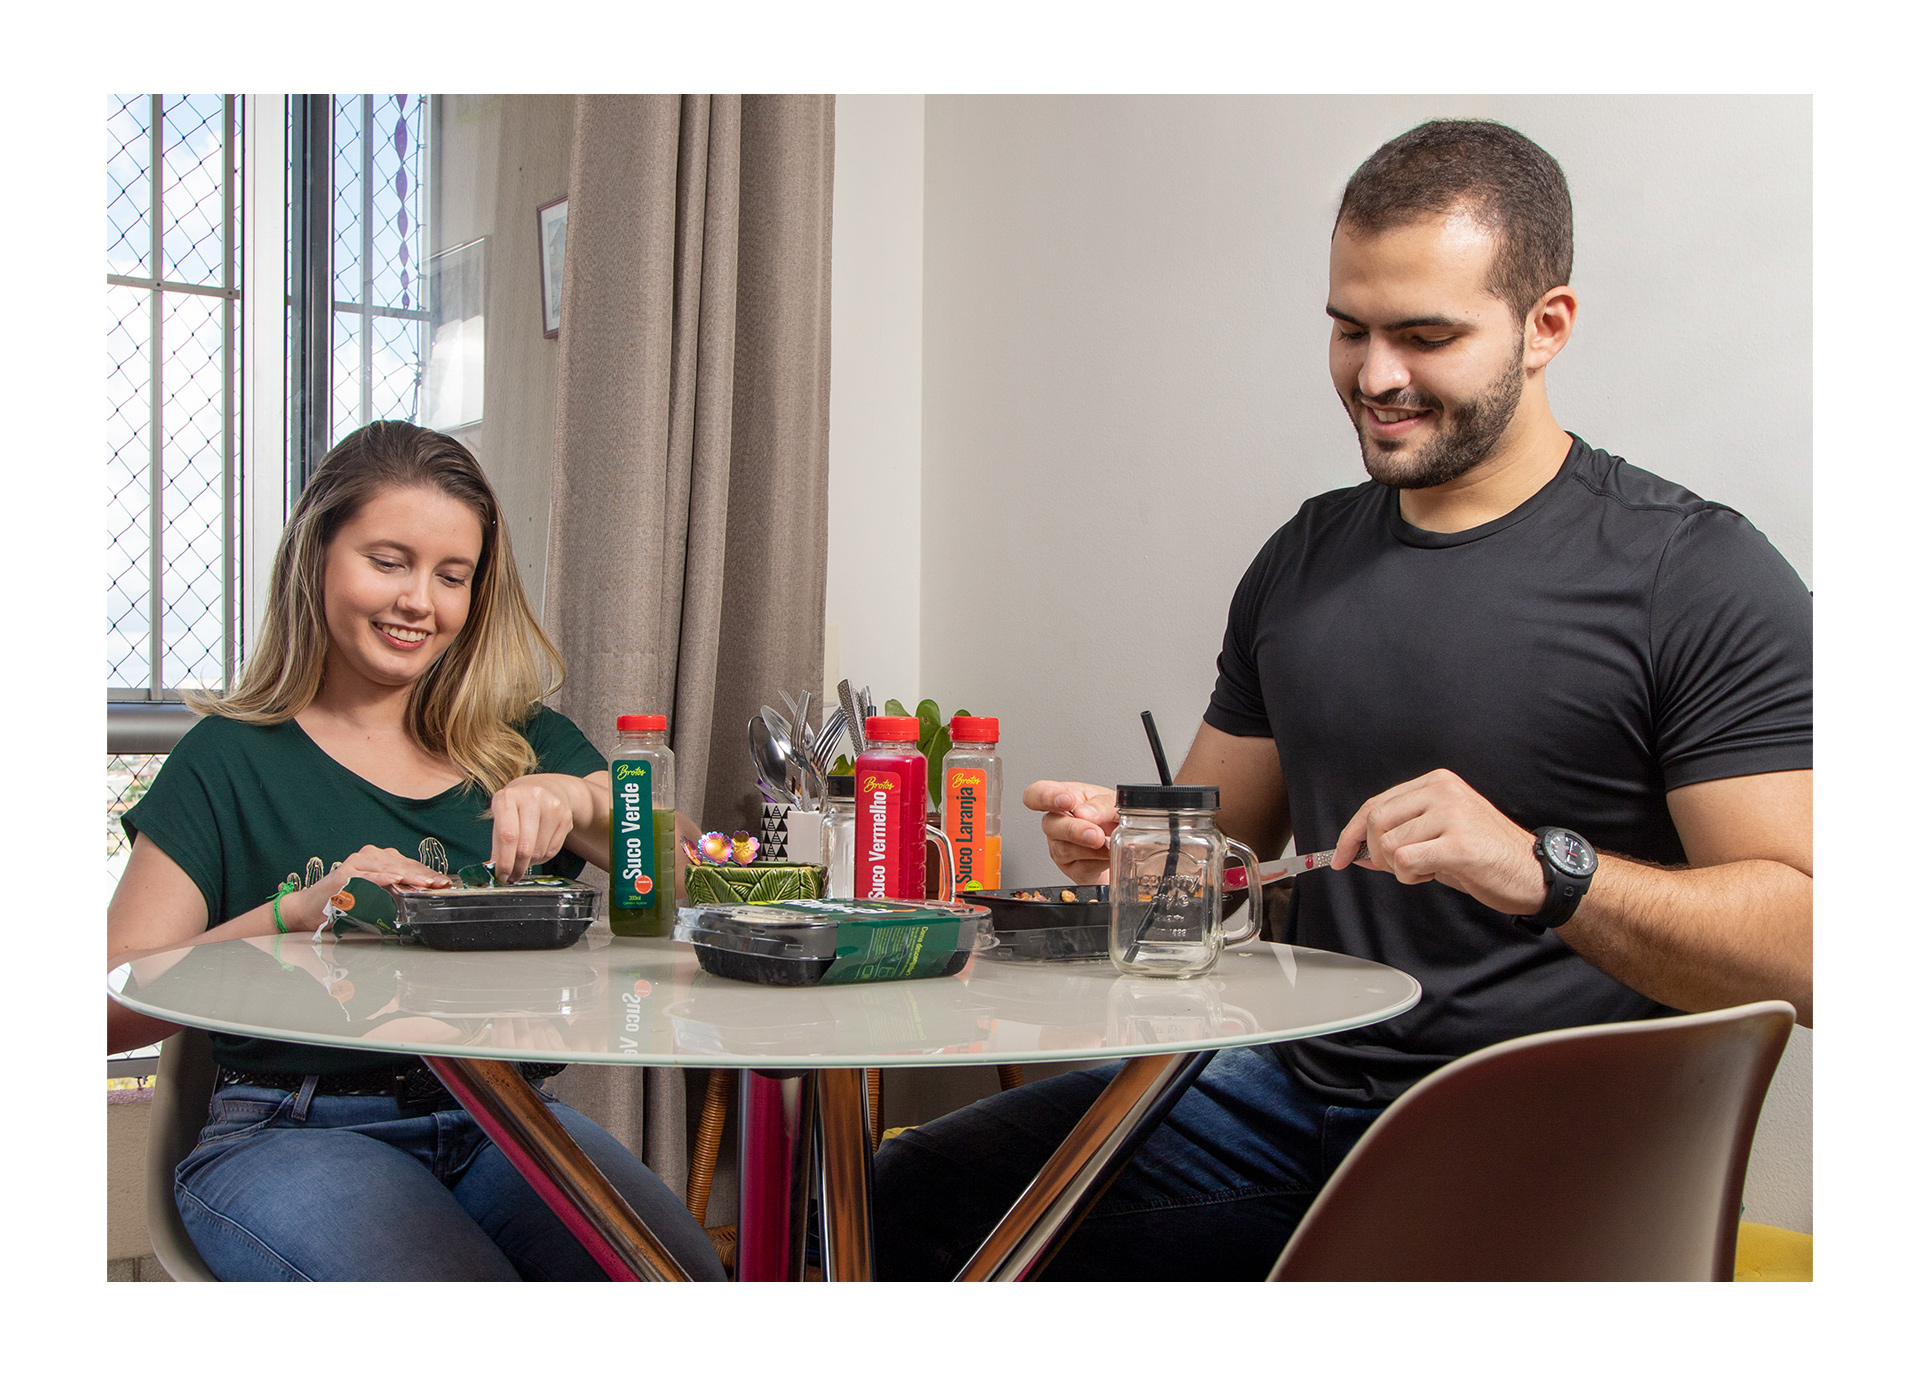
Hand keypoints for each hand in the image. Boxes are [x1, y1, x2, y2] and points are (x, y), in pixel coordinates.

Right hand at [283, 845, 451, 930]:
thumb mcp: (376, 895)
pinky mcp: (344, 874)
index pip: (408, 864)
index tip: (443, 882)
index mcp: (378, 858)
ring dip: (408, 875)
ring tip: (424, 882)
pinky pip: (367, 876)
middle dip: (422, 875)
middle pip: (401, 864)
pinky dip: (382, 877)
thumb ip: (395, 891)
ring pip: (388, 868)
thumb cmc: (345, 902)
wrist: (310, 908)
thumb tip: (422, 894)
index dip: (426, 873)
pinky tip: (395, 879)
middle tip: (439, 884)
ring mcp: (356, 863)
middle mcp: (368, 856)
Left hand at [489, 774, 591, 881]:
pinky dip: (542, 858)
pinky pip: (552, 850)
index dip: (504, 861)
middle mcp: (532, 798)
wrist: (547, 787)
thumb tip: (494, 868)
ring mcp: (552, 807)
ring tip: (524, 858)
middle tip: (511, 877)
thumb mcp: (501, 815)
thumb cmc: (518, 805)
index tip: (500, 875)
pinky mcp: (565, 817)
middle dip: (517, 868)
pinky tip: (536, 850)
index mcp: (509, 797)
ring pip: (539, 852)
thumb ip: (497, 841)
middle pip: (525, 847)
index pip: (507, 836)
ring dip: (529, 863)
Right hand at [1022, 780, 1120, 884]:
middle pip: (1050, 825)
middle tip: (1095, 833)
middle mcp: (1057, 822)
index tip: (1067, 800)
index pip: (1037, 793)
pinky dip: (1098, 861)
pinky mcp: (1072, 868)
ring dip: (1089, 848)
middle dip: (1073, 830)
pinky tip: (1107, 855)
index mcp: (1062, 797)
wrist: (1126, 843)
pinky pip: (1080, 868)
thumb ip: (1102, 804)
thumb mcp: (1114, 802)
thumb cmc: (1112, 817)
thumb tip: (1086, 813)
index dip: (1045, 796)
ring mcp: (1060, 847)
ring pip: (1064, 849)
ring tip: (1107, 844)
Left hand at [1332, 769, 1548, 915]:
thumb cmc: (1486, 856)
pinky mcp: (1459, 843)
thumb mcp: (1438, 837)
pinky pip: (1407, 861)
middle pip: (1376, 821)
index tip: (1340, 857)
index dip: (1351, 833)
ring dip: (1400, 868)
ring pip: (1389, 844)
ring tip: (1429, 868)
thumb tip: (1357, 851)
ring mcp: (1452, 814)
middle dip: (1376, 853)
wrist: (1533, 873)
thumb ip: (1400, 837)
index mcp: (1436, 783)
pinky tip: (1435, 873)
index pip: (1376, 804)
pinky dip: (1411, 876)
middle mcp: (1443, 791)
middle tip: (1401, 868)